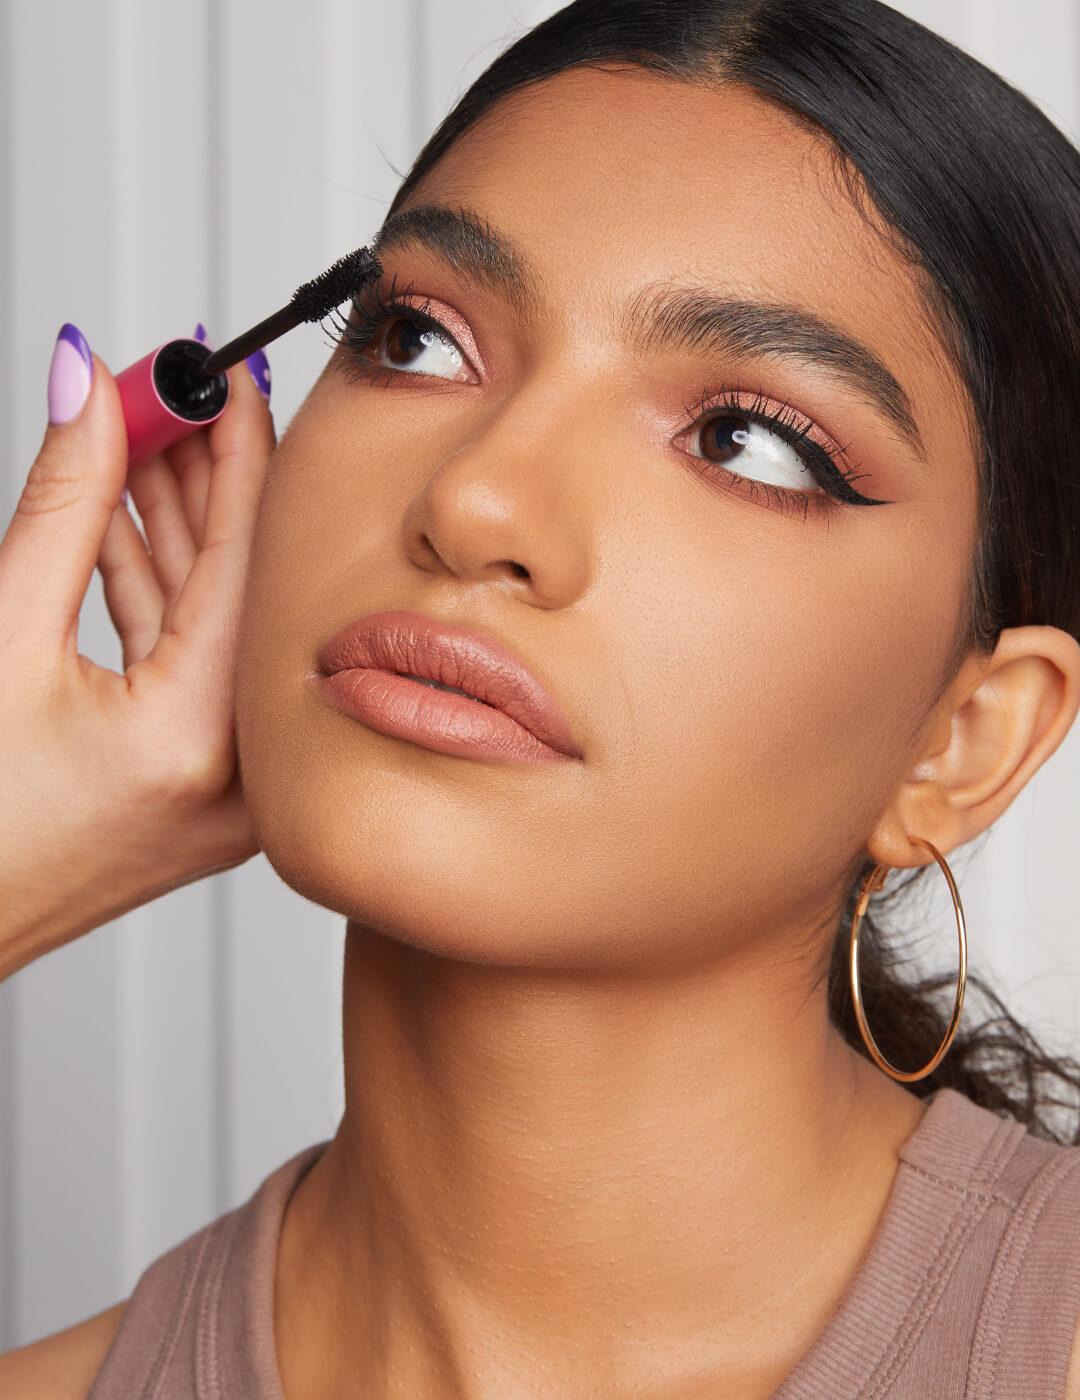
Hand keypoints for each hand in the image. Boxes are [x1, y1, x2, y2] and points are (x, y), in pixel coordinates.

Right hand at [0, 324, 275, 978]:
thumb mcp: (0, 643)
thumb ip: (62, 505)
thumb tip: (87, 390)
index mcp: (198, 739)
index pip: (245, 548)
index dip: (233, 441)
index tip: (220, 370)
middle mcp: (241, 771)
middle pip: (240, 576)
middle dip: (200, 471)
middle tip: (169, 390)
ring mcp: (233, 786)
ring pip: (216, 615)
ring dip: (177, 521)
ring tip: (147, 432)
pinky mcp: (209, 787)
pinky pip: (196, 662)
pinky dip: (161, 588)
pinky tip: (136, 515)